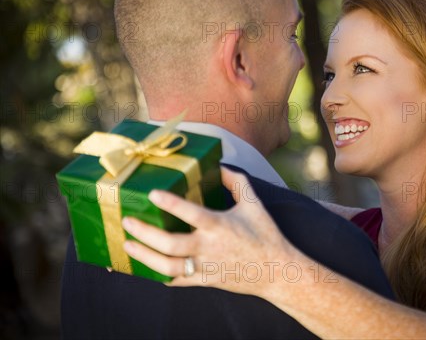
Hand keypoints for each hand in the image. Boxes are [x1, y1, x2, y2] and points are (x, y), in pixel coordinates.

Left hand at [122, 167, 296, 295]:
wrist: (277, 271)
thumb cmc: (266, 235)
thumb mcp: (254, 203)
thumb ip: (236, 181)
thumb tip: (219, 166)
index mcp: (220, 225)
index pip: (189, 212)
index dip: (169, 203)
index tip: (152, 194)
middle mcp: (209, 247)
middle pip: (169, 243)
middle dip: (144, 232)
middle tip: (127, 221)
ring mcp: (205, 267)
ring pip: (167, 267)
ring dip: (144, 256)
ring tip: (127, 244)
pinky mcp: (205, 281)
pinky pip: (176, 282)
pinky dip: (158, 276)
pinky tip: (145, 268)